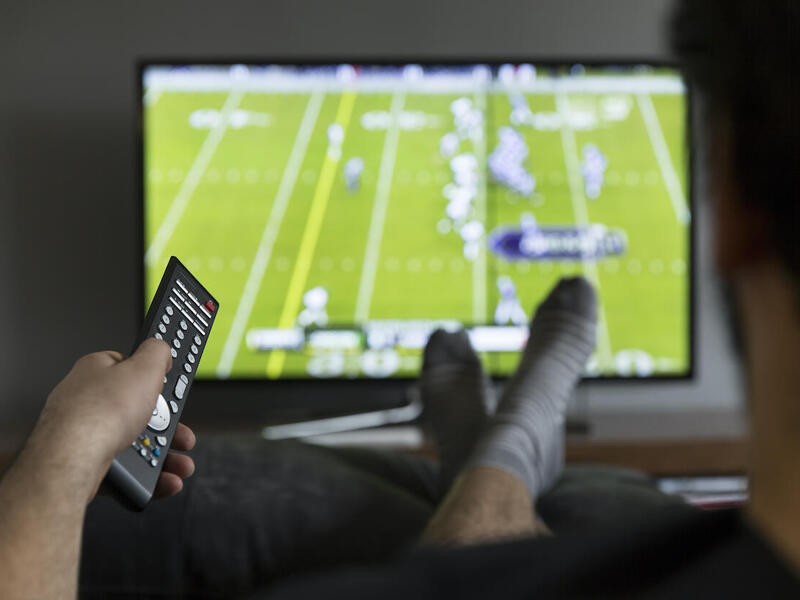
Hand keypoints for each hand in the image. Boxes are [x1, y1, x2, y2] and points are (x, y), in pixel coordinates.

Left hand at [34, 339, 195, 503]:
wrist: (70, 462)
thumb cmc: (98, 414)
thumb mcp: (143, 368)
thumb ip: (156, 353)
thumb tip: (160, 348)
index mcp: (97, 371)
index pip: (132, 368)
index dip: (157, 380)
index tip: (173, 388)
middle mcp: (87, 400)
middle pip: (138, 410)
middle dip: (167, 426)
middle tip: (182, 434)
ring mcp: (84, 433)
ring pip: (133, 443)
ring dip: (162, 455)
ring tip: (178, 464)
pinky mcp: (84, 462)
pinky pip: (123, 467)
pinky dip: (145, 475)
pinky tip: (160, 479)